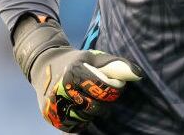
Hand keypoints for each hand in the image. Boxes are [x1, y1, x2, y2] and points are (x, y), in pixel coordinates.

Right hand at [13, 15, 143, 131]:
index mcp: (74, 71)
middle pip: (94, 107)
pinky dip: (80, 120)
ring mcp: (54, 103)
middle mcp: (62, 88)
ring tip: (89, 101)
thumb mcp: (93, 56)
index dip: (113, 90)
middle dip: (103, 104)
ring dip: (91, 112)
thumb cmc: (76, 61)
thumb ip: (115, 64)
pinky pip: (72, 126)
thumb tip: (139, 74)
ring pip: (84, 118)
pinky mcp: (50, 116)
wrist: (44, 65)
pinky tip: (80, 108)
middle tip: (103, 97)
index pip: (103, 89)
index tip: (116, 88)